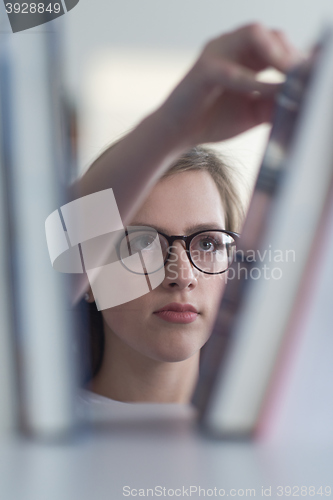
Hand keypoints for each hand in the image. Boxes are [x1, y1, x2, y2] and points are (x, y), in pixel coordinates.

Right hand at [158, 23, 301, 145]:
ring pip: (252, 34)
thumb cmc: (212, 120)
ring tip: (290, 74)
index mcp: (244, 56)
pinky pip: (232, 70)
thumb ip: (275, 103)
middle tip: (303, 75)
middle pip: (269, 33)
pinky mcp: (202, 70)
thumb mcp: (254, 112)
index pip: (277, 43)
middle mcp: (231, 47)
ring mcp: (215, 53)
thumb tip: (301, 98)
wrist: (178, 134)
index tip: (311, 75)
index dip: (296, 57)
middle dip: (289, 52)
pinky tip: (270, 91)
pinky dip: (254, 81)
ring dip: (276, 53)